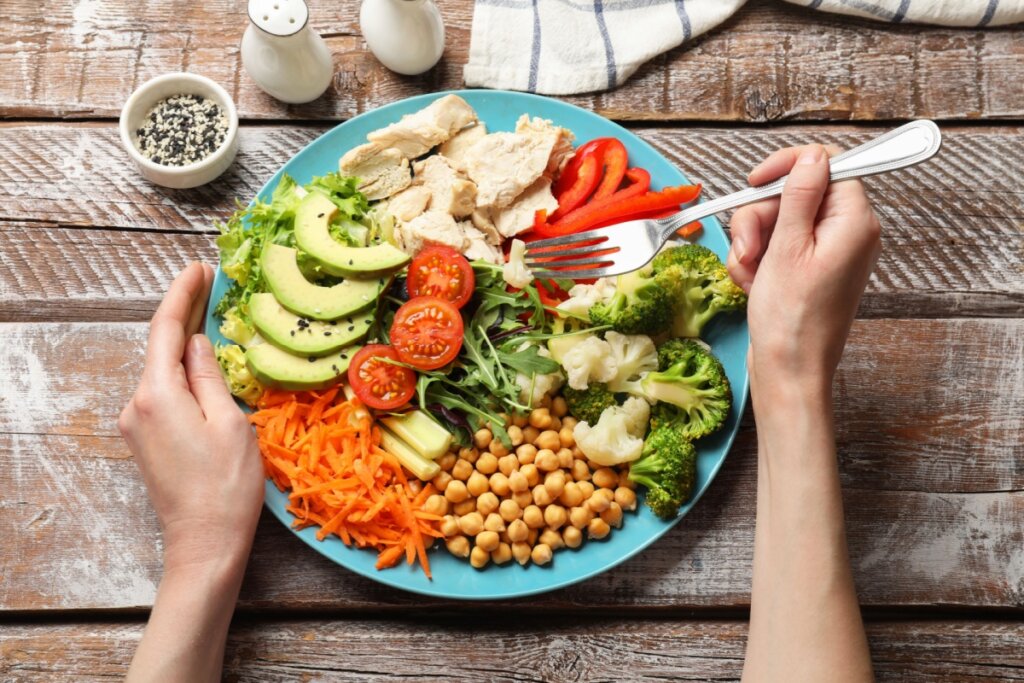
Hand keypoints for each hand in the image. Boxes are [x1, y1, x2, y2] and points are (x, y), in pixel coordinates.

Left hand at [119, 262, 262, 574]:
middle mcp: (136, 405)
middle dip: (185, 315)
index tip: (200, 268)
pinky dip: (183, 374)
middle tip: (212, 285)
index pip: (166, 329)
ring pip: (163, 372)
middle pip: (161, 348)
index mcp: (157, 394)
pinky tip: (205, 367)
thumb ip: (210, 376)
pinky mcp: (144, 441)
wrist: (205, 544)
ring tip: (216, 321)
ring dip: (186, 346)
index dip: (183, 294)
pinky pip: (164, 394)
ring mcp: (136, 425)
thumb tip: (198, 343)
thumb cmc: (227, 487)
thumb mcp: (231, 422)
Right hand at [726, 144, 880, 397]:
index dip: (786, 168)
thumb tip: (811, 157)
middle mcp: (847, 232)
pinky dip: (758, 261)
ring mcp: (828, 252)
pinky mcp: (809, 269)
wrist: (789, 372)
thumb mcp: (787, 249)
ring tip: (748, 275)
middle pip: (794, 193)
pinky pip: (777, 246)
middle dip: (760, 217)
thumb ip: (799, 196)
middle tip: (748, 249)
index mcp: (854, 221)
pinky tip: (752, 284)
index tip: (754, 181)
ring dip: (753, 243)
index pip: (826, 164)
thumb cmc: (791, 320)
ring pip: (778, 220)